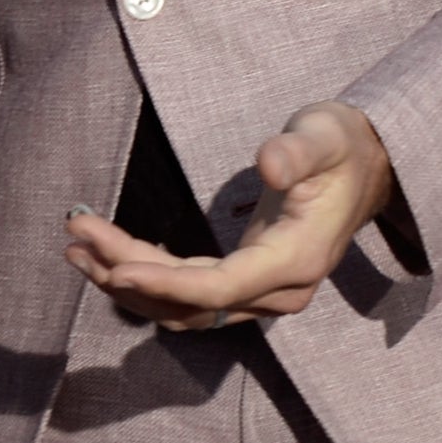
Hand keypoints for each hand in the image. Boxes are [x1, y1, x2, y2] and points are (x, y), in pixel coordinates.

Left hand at [63, 102, 395, 330]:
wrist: (366, 167)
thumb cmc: (340, 145)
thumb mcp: (323, 136)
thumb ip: (296, 151)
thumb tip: (267, 164)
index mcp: (296, 260)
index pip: (219, 287)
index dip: (165, 282)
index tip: (114, 269)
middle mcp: (280, 290)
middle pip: (192, 300)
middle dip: (128, 272)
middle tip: (75, 233)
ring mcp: (264, 293)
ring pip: (186, 306)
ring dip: (130, 283)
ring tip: (76, 247)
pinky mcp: (248, 282)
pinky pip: (192, 294)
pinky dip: (150, 279)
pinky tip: (111, 254)